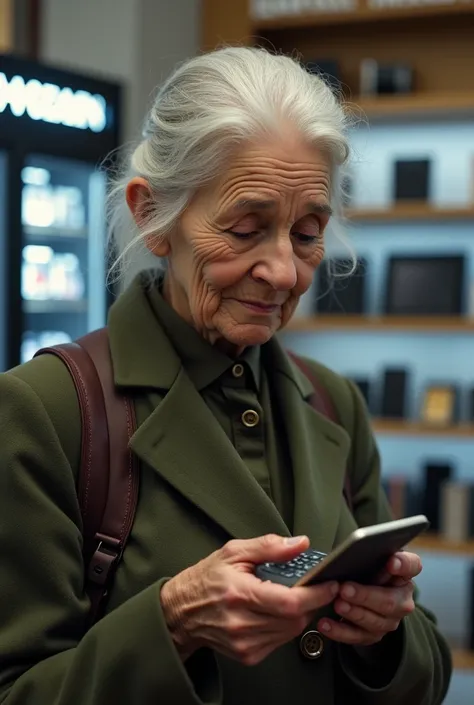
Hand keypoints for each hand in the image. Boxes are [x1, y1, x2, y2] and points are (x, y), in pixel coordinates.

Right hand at [160, 534, 338, 665]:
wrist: (181, 612)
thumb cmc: (207, 578)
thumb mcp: (234, 551)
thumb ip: (269, 546)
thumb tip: (299, 543)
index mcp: (239, 593)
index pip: (290, 601)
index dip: (316, 594)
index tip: (330, 583)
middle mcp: (242, 622)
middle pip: (295, 618)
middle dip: (310, 602)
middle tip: (310, 586)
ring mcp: (245, 643)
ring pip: (291, 631)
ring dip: (298, 614)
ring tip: (289, 597)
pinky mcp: (247, 655)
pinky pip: (280, 642)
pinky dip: (285, 626)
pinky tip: (274, 612)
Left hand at [316, 551, 421, 646]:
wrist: (367, 594)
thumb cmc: (367, 570)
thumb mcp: (371, 558)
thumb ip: (370, 554)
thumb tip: (357, 550)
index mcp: (404, 573)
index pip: (411, 566)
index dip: (402, 564)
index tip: (391, 562)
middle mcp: (402, 599)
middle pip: (389, 601)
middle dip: (365, 595)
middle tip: (345, 589)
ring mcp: (390, 620)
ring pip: (374, 621)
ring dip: (353, 613)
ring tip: (337, 604)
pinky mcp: (374, 635)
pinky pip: (357, 637)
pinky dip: (340, 631)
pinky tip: (325, 624)